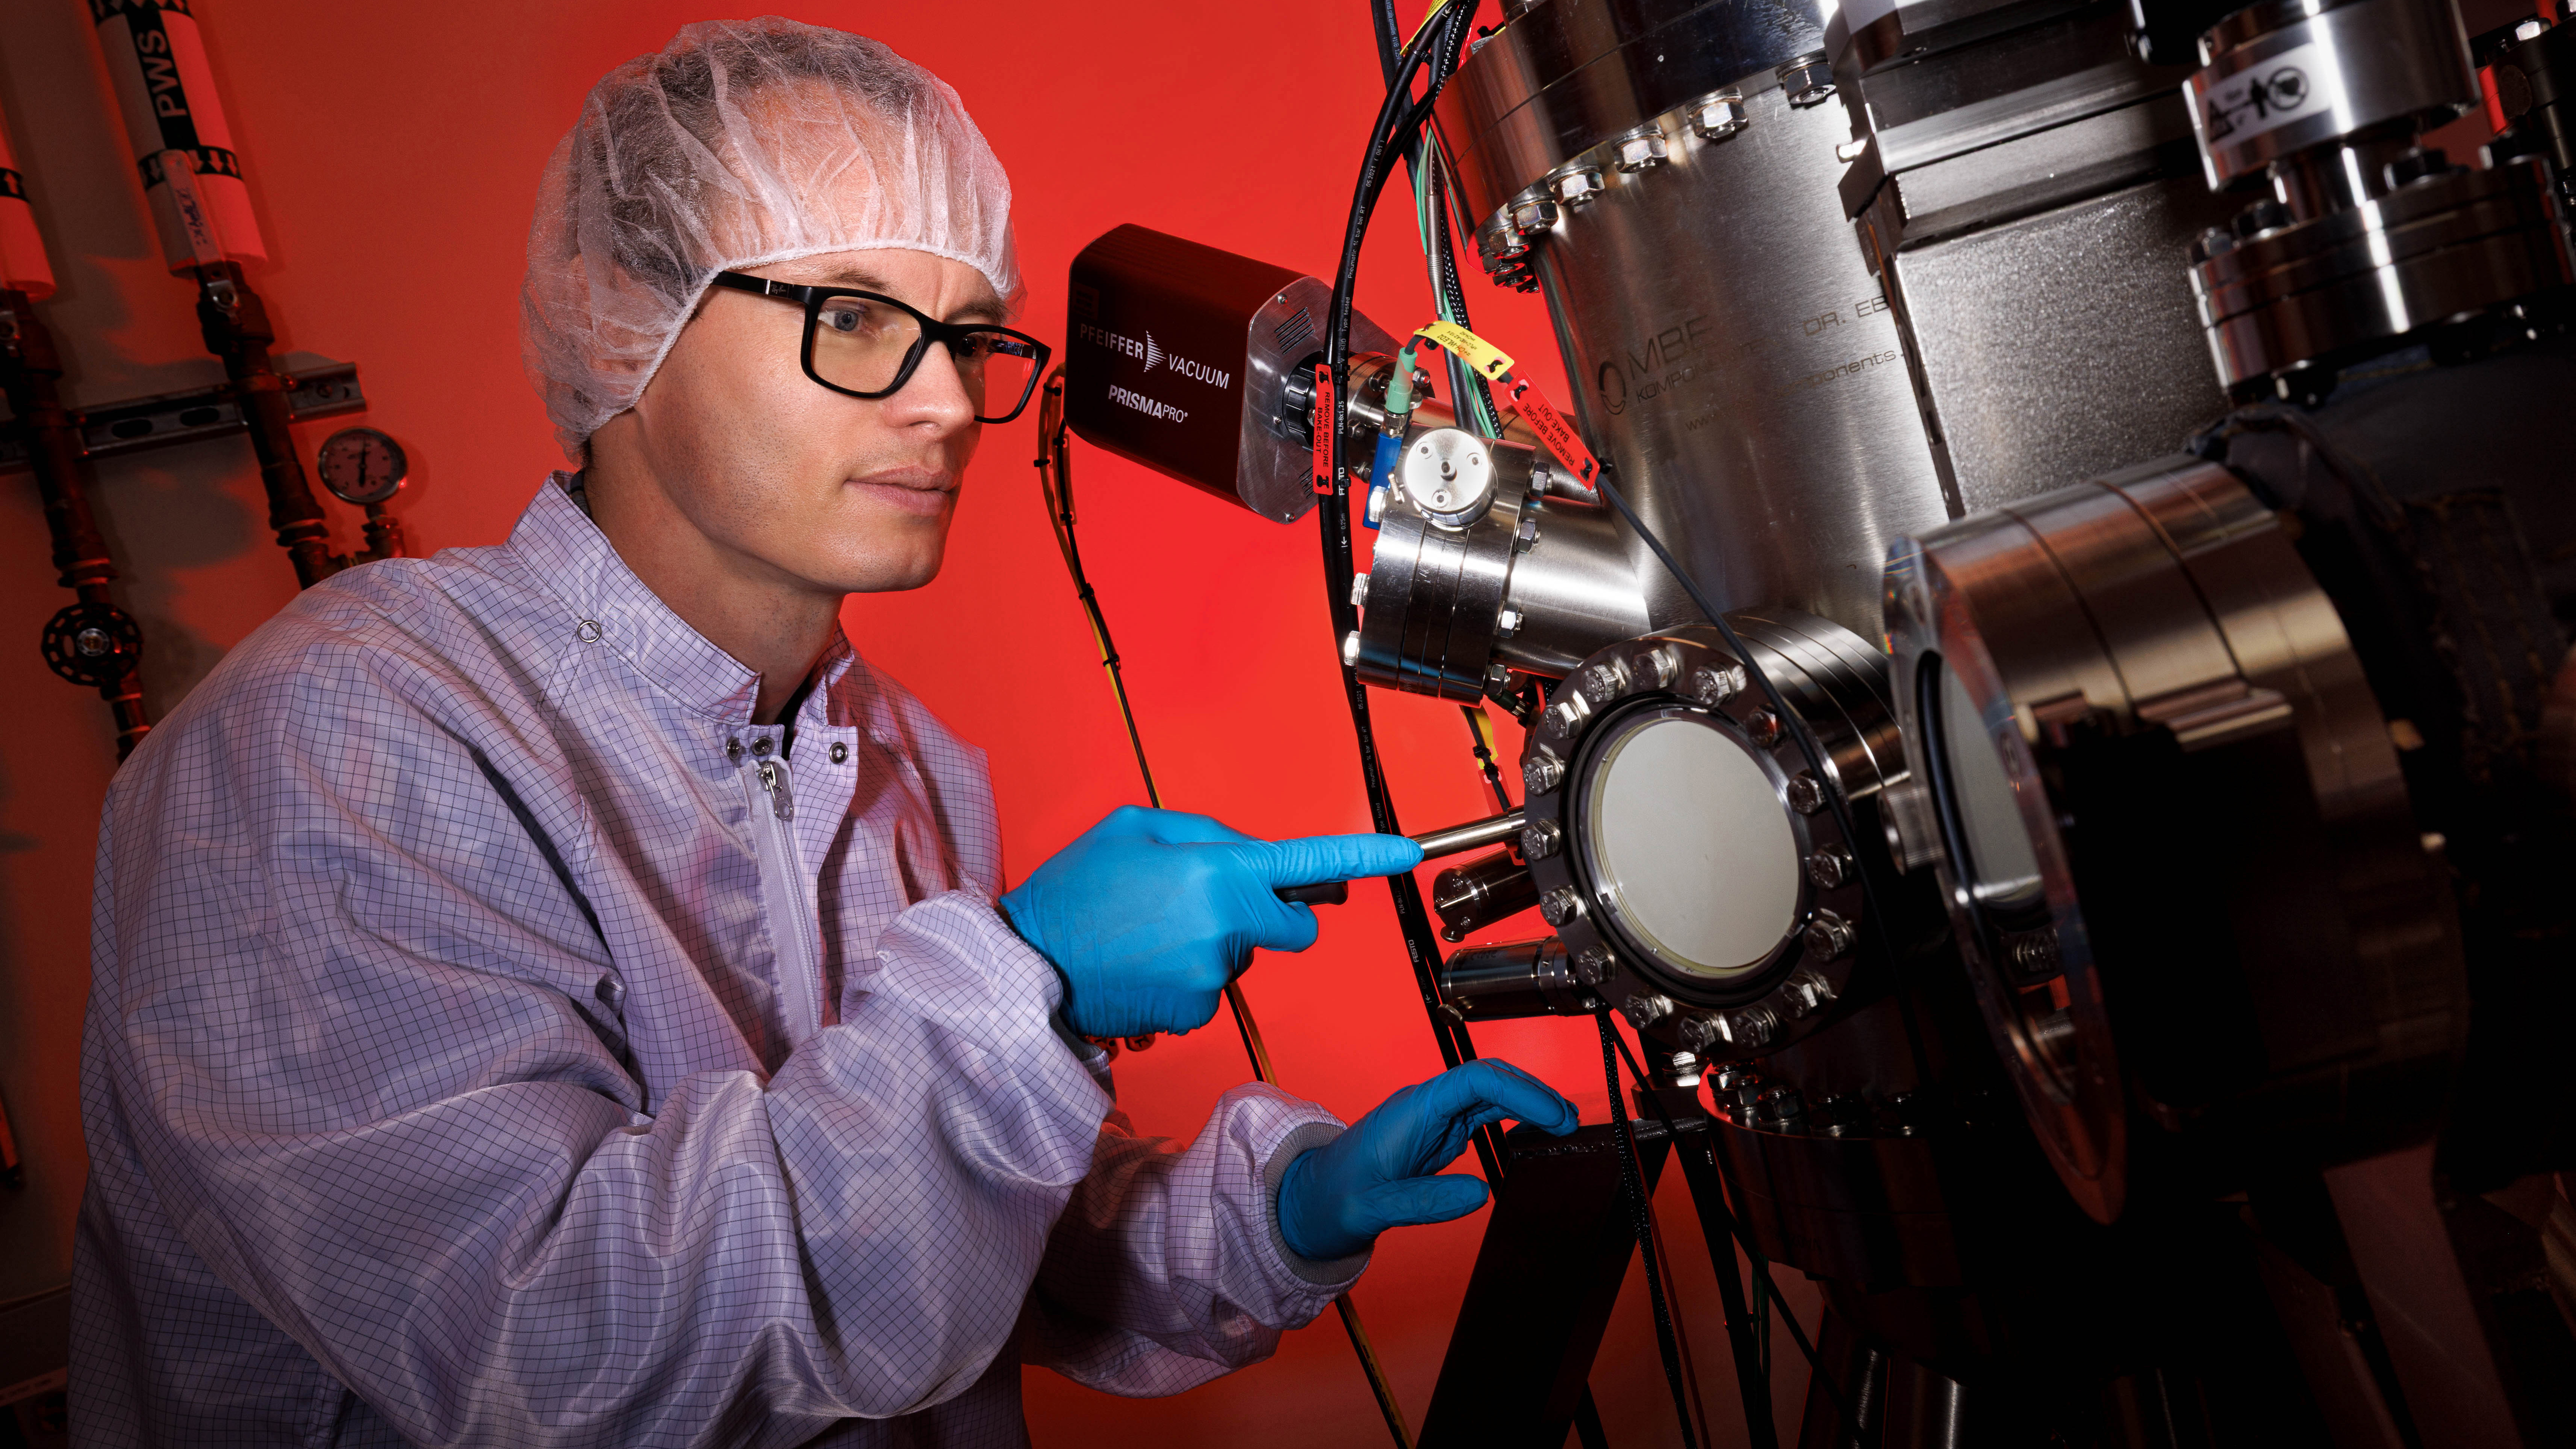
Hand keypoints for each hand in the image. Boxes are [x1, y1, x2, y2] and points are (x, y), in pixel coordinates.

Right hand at [998, 805, 1421, 1038]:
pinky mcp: (1199, 1012)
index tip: (1409, 851)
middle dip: (1267, 916)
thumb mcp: (1135, 828)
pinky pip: (1213, 989)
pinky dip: (1187, 977)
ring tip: (1149, 933)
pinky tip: (1146, 965)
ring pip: (1243, 957)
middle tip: (1205, 904)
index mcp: (1217, 869)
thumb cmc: (1076, 891)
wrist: (1029, 966)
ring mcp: (1216, 975)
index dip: (1365, 856)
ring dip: (1213, 944)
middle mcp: (1227, 924)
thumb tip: (1246, 855)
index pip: (1309, 864)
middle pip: (1290, 926)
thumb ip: (1205, 834)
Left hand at [1276, 1059, 1579, 1261]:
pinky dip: (1514, 1117)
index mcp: (1411, 1111)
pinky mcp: (1439, 1134)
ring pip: (1490, 1095)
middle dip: (1533, 1094)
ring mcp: (1434, 1118)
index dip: (1518, 1090)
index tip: (1551, 1114)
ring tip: (1566, 1123)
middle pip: (1489, 1080)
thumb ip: (1425, 1200)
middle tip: (1570, 1122)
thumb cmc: (1334, 1197)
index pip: (1474, 1081)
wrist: (1312, 1201)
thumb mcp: (1373, 1207)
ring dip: (1529, 1103)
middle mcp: (1426, 1107)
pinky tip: (1536, 1128)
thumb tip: (1479, 1194)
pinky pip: (1483, 1114)